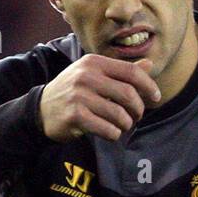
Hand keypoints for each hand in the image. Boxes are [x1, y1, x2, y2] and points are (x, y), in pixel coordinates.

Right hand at [39, 55, 160, 142]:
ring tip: (122, 126)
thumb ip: (122, 71)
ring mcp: (79, 96)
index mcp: (94, 62)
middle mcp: (86, 75)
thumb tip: (149, 64)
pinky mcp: (75, 116)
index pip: (131, 72)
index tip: (155, 98)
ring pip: (119, 115)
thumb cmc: (74, 91)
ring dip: (126, 124)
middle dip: (138, 109)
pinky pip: (107, 129)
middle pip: (128, 94)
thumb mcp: (94, 75)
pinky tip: (111, 132)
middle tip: (136, 117)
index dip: (148, 86)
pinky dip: (114, 134)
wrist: (41, 109)